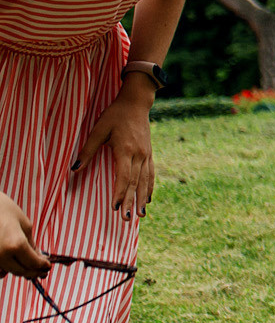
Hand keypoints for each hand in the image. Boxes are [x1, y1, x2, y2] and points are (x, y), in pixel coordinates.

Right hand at [0, 194, 45, 278]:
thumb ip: (32, 244)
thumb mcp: (25, 225)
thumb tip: (39, 258)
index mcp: (16, 245)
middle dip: (34, 271)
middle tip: (43, 270)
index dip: (43, 266)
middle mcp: (2, 255)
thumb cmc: (5, 210)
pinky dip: (9, 268)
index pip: (33, 263)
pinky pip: (0, 268)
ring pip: (10, 271)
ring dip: (23, 271)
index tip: (48, 265)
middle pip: (22, 271)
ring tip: (32, 267)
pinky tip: (17, 264)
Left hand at [77, 90, 153, 216]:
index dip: (121, 193)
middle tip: (129, 219)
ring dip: (143, 198)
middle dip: (132, 202)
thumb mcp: (98, 130)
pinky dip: (150, 187)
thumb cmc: (115, 115)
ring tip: (141, 215)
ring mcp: (147, 154)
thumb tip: (75, 169)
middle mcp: (139, 154)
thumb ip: (88, 150)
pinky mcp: (149, 153)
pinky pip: (151, 174)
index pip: (124, 176)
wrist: (136, 103)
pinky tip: (149, 198)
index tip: (116, 207)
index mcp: (125, 149)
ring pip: (146, 181)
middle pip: (136, 183)